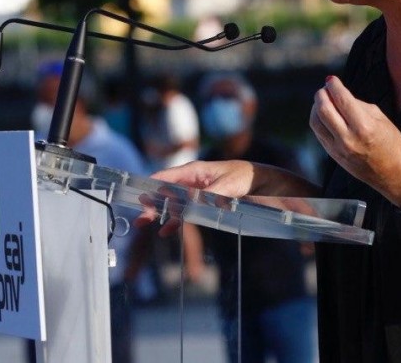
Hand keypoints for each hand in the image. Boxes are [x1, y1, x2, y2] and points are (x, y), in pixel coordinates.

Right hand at [134, 160, 255, 234]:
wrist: (262, 182)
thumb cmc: (244, 176)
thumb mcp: (227, 184)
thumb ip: (208, 194)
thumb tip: (190, 202)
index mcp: (194, 170)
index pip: (167, 177)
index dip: (151, 186)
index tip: (138, 197)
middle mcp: (192, 181)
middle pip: (166, 192)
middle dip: (152, 204)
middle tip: (140, 218)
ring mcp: (196, 193)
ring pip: (172, 203)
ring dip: (159, 213)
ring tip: (144, 223)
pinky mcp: (203, 204)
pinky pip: (185, 212)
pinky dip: (175, 221)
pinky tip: (165, 230)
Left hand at [310, 76, 400, 205]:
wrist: (393, 173)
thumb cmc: (391, 143)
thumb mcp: (380, 118)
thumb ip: (358, 105)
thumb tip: (339, 95)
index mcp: (364, 127)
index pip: (342, 100)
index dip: (334, 86)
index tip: (331, 79)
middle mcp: (348, 139)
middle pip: (323, 110)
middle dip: (321, 95)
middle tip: (324, 89)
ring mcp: (338, 149)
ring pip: (315, 122)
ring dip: (316, 107)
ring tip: (322, 101)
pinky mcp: (334, 156)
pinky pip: (319, 134)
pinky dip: (318, 121)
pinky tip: (324, 115)